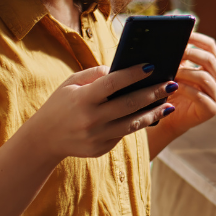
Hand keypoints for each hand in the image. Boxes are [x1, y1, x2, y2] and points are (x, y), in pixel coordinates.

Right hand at [15, 64, 176, 163]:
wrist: (44, 139)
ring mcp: (96, 137)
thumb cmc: (61, 104)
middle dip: (152, 93)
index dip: (133, 74)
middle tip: (170, 84)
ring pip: (132, 124)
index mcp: (82, 99)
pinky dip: (138, 123)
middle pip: (128, 105)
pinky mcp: (101, 149)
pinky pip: (124, 134)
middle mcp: (90, 119)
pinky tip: (152, 115)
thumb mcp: (71, 83)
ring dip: (154, 113)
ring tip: (169, 103)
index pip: (112, 84)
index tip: (151, 66)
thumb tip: (125, 69)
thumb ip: (96, 74)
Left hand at [158, 32, 215, 135]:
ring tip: (171, 71)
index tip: (184, 33)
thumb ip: (176, 56)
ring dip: (186, 72)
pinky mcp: (211, 109)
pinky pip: (199, 96)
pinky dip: (185, 89)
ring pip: (205, 77)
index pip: (211, 47)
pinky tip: (173, 86)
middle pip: (210, 60)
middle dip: (192, 54)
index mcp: (212, 68)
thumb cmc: (171, 92)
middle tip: (176, 52)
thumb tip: (169, 35)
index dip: (198, 38)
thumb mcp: (175, 70)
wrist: (167, 119)